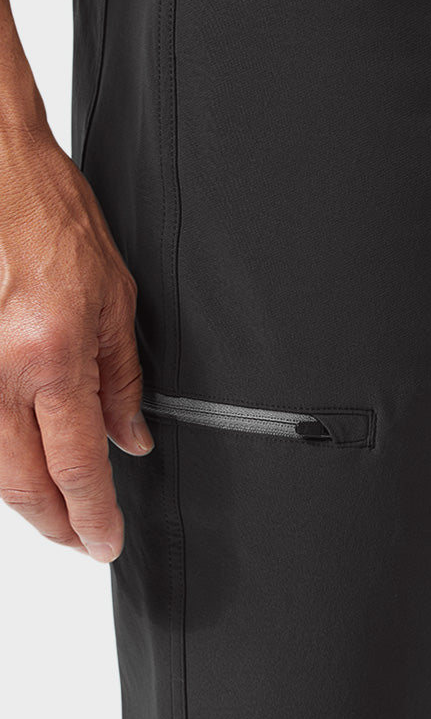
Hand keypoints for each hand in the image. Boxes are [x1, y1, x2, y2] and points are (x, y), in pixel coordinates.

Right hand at [0, 125, 152, 561]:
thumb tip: (129, 438)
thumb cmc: (56, 224)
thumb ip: (122, 379)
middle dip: (55, 524)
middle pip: (21, 483)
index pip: (76, 464)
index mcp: (53, 355)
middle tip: (81, 539)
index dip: (92, 516)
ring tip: (57, 510)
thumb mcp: (116, 300)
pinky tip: (20, 464)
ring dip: (24, 498)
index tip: (104, 541)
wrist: (0, 178)